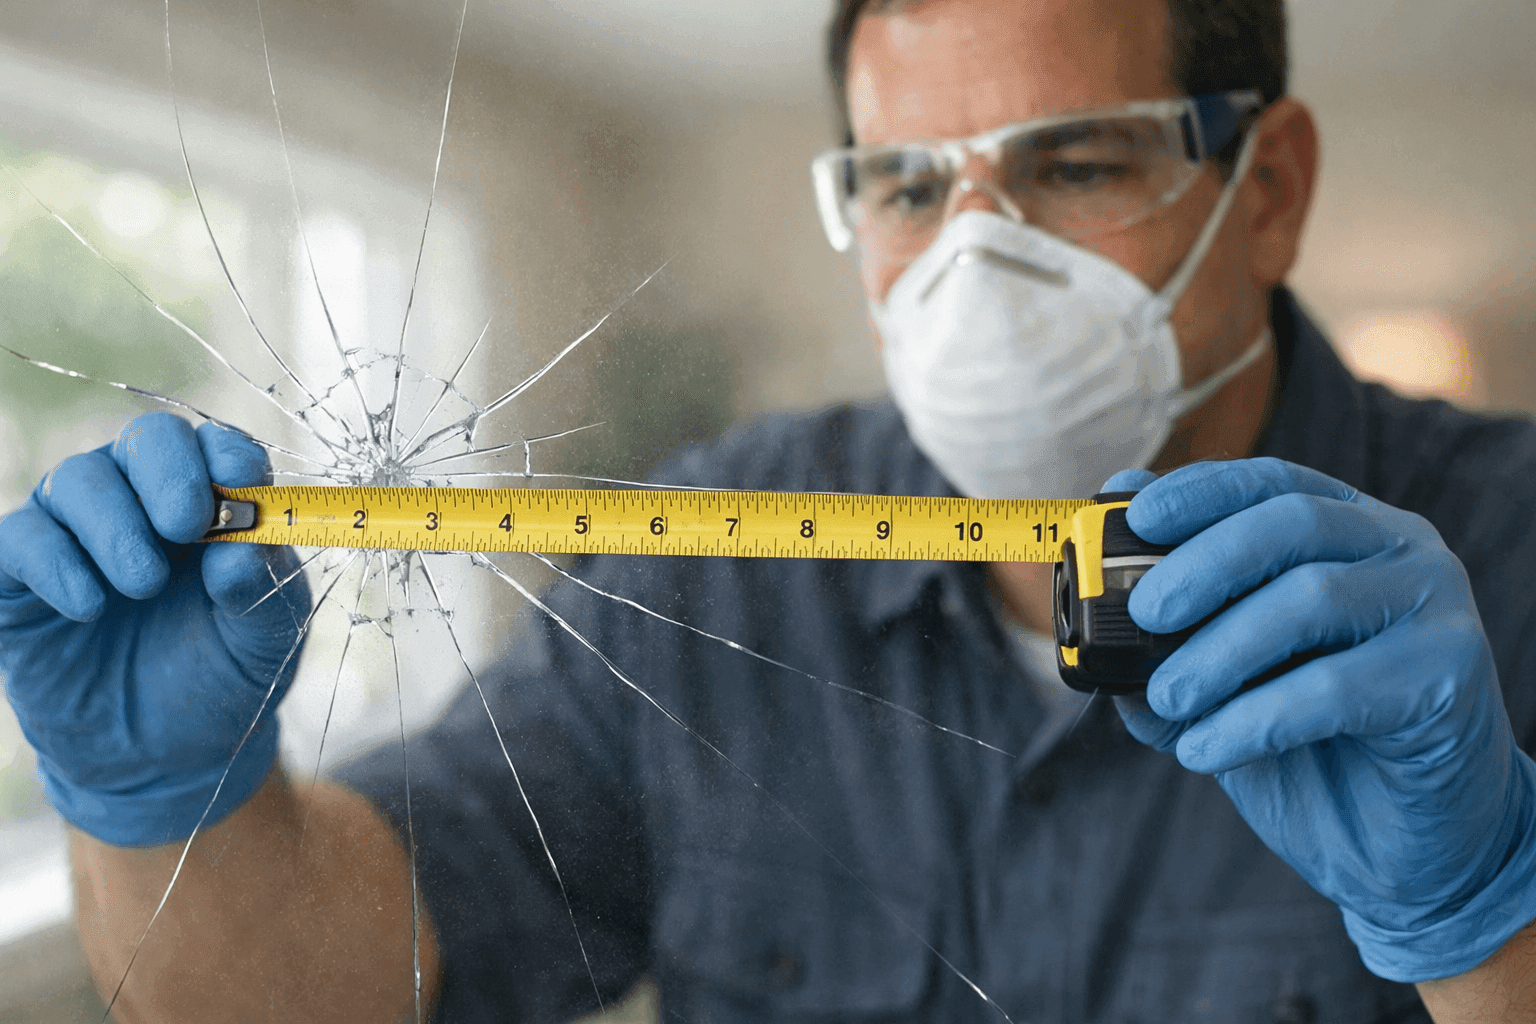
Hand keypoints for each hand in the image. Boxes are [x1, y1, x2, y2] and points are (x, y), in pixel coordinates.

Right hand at [0, 413, 309, 846]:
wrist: (168, 754)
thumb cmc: (223, 675)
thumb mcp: (266, 640)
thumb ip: (262, 591)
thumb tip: (242, 551)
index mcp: (216, 502)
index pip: (218, 446)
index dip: (228, 453)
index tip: (244, 480)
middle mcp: (144, 500)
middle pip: (146, 440)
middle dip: (167, 473)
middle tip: (186, 524)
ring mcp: (79, 532)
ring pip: (77, 479)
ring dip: (114, 525)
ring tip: (142, 585)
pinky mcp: (22, 577)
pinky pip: (21, 537)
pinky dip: (55, 562)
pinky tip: (91, 605)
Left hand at [1103, 458, 1535, 982]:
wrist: (1406, 848)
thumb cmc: (1311, 748)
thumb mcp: (1225, 685)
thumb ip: (1172, 638)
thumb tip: (1098, 603)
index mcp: (1345, 529)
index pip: (1270, 482)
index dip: (1200, 491)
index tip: (1136, 514)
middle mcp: (1399, 549)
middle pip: (1292, 523)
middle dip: (1204, 564)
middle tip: (1145, 615)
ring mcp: (1434, 607)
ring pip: (1311, 598)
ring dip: (1219, 652)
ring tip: (1167, 701)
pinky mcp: (1448, 675)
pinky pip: (1336, 686)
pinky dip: (1254, 718)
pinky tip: (1205, 751)